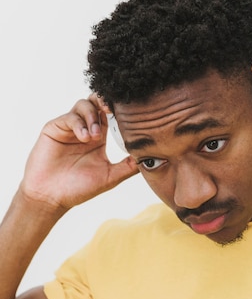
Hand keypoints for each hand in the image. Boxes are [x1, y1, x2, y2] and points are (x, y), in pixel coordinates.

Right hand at [20, 95, 137, 211]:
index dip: (120, 110)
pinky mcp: (55, 128)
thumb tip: (152, 158)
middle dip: (106, 102)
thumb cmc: (79, 189)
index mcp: (99, 136)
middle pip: (97, 102)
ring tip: (95, 136)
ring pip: (84, 104)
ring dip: (93, 116)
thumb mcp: (110, 177)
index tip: (131, 113)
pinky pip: (69, 117)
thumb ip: (129, 166)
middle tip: (113, 110)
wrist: (52, 197)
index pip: (111, 114)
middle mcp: (85, 128)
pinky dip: (79, 124)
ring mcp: (70, 127)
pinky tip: (85, 138)